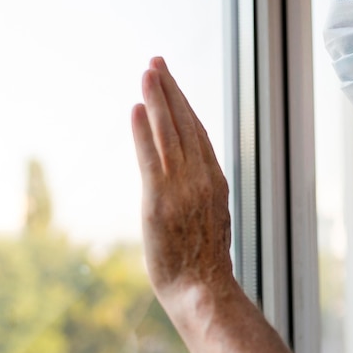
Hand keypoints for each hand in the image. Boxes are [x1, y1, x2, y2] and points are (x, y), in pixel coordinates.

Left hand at [131, 57, 232, 303]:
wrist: (205, 289)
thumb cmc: (205, 260)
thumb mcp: (212, 218)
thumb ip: (203, 192)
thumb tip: (194, 179)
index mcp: (215, 180)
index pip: (198, 132)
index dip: (184, 105)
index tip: (173, 84)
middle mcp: (202, 177)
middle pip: (185, 124)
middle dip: (170, 90)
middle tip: (157, 62)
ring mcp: (183, 188)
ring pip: (170, 134)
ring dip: (158, 99)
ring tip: (148, 72)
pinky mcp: (160, 201)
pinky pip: (151, 159)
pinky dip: (144, 133)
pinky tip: (138, 108)